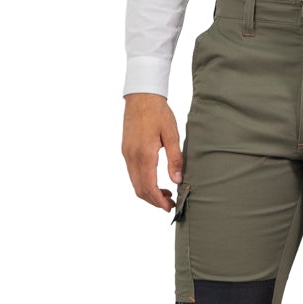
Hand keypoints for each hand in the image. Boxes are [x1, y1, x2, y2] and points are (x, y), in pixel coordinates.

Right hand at [122, 92, 183, 210]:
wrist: (141, 96)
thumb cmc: (158, 113)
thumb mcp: (171, 134)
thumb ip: (174, 159)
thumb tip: (177, 180)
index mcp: (144, 154)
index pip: (149, 187)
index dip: (158, 201)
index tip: (169, 207)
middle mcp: (132, 157)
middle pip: (139, 189)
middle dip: (153, 200)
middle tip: (169, 203)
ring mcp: (126, 154)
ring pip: (134, 182)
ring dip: (148, 192)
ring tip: (165, 193)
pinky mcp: (126, 150)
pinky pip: (132, 173)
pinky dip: (143, 181)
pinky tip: (155, 179)